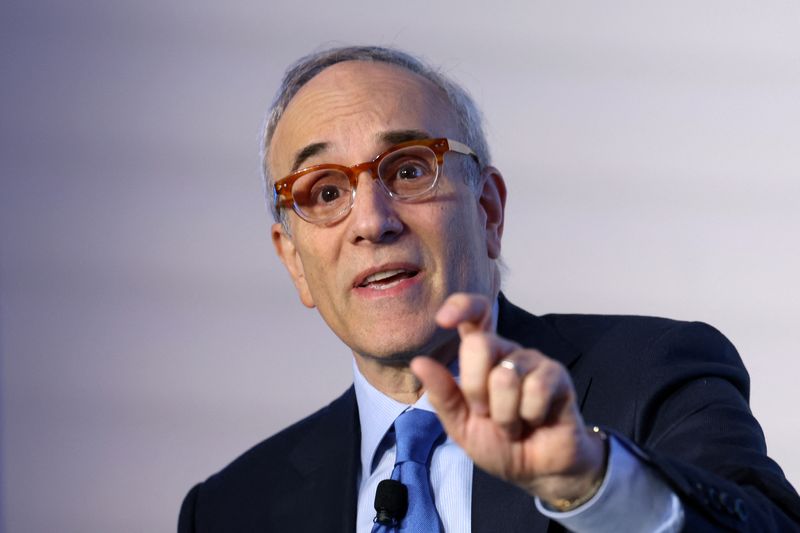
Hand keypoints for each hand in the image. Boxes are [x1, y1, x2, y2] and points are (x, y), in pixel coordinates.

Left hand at [410, 293, 606, 505]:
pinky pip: (536, 389)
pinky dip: (529, 416)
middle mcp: (506, 351)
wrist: (536, 470)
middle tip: (486, 414)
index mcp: (481, 356)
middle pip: (479, 344)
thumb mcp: (460, 424)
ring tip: (513, 425)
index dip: (460, 307)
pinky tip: (535, 421)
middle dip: (475, 390)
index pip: (474, 314)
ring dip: (504, 415)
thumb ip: (442, 394)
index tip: (443, 319)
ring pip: (505, 376)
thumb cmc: (497, 443)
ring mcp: (532, 361)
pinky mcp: (557, 375)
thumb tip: (418, 362)